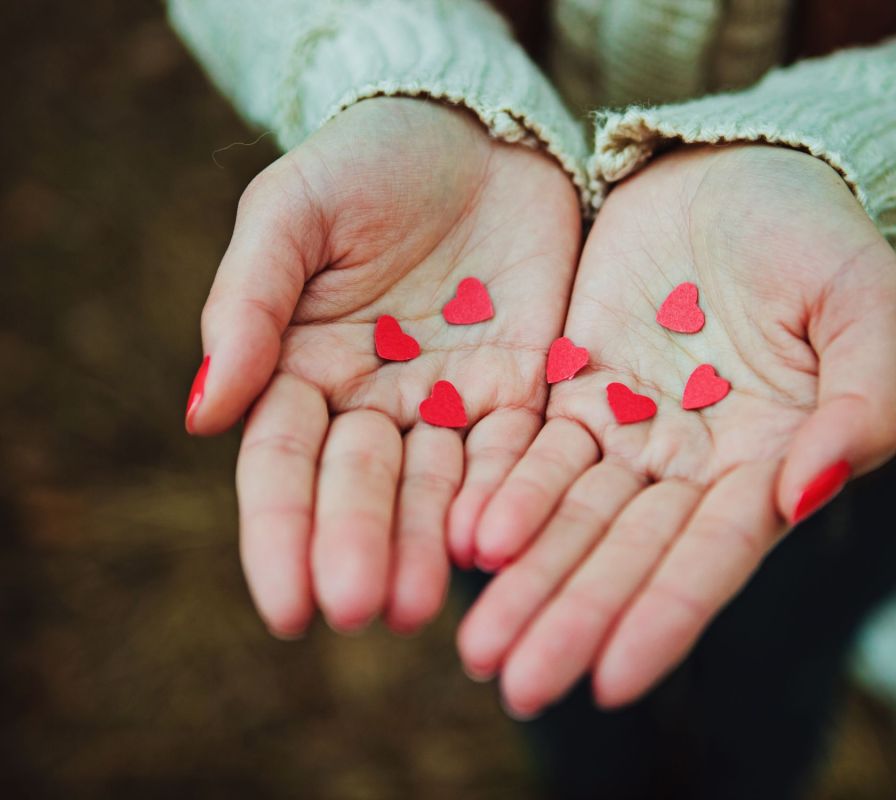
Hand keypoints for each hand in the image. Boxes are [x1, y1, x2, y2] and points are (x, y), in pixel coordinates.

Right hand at [187, 98, 579, 636]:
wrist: (474, 130)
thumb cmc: (366, 163)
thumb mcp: (292, 212)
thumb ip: (249, 304)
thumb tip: (203, 412)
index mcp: (304, 367)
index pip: (284, 464)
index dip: (282, 532)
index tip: (285, 605)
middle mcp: (375, 400)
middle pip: (362, 486)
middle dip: (358, 546)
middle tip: (360, 610)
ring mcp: (452, 400)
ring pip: (438, 486)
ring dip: (429, 545)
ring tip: (423, 604)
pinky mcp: (525, 386)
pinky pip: (518, 449)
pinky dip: (509, 493)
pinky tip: (499, 541)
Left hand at [456, 144, 895, 715]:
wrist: (731, 167)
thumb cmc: (813, 231)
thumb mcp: (862, 301)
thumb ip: (858, 400)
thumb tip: (807, 493)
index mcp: (768, 458)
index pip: (713, 554)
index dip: (666, 616)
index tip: (612, 681)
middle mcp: (691, 464)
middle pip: (627, 554)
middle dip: (573, 618)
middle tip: (515, 692)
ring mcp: (627, 431)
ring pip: (570, 519)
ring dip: (525, 581)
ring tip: (476, 645)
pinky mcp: (573, 392)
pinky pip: (532, 452)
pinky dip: (502, 496)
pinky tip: (465, 540)